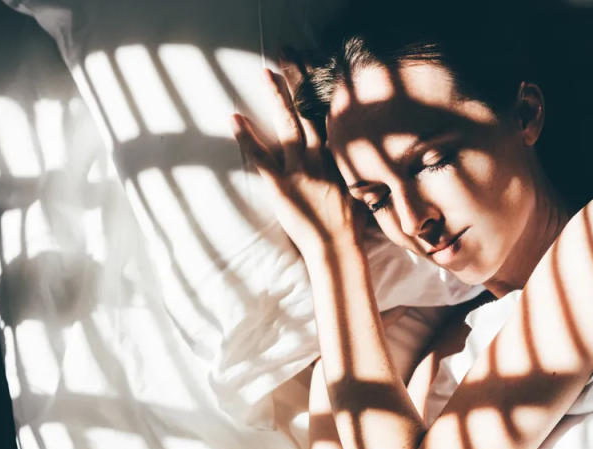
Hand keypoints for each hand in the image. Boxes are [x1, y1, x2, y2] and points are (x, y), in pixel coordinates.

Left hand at [231, 69, 364, 256]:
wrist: (337, 246)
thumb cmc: (349, 224)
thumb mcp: (358, 189)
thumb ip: (350, 167)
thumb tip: (353, 154)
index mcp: (338, 157)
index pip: (327, 116)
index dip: (320, 91)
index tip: (315, 68)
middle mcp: (319, 156)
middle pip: (307, 111)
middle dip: (296, 82)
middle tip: (286, 56)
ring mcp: (299, 169)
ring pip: (286, 126)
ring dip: (276, 98)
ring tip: (266, 74)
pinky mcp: (280, 185)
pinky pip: (260, 156)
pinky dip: (246, 137)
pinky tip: (234, 119)